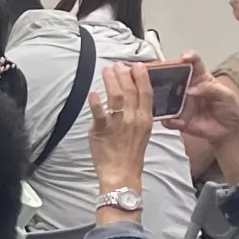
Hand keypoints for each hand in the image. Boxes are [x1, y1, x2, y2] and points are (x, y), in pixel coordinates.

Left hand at [87, 62, 154, 189]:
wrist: (122, 173)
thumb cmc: (130, 153)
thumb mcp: (142, 131)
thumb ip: (137, 114)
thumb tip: (127, 98)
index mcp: (146, 119)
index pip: (146, 93)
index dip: (142, 77)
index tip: (138, 65)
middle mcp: (134, 119)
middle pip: (130, 91)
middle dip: (123, 74)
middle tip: (117, 65)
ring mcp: (118, 124)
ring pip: (116, 97)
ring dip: (110, 81)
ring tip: (106, 71)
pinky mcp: (103, 130)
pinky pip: (99, 114)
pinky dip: (96, 102)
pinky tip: (92, 92)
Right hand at [170, 55, 238, 179]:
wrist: (230, 131)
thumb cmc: (230, 109)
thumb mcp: (226, 95)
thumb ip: (210, 89)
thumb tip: (190, 90)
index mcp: (200, 78)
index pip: (193, 63)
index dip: (187, 57)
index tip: (183, 58)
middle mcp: (187, 89)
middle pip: (173, 78)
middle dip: (164, 74)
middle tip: (159, 75)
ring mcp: (181, 104)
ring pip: (166, 97)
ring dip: (161, 97)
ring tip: (160, 98)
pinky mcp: (179, 119)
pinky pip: (169, 119)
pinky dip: (168, 120)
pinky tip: (172, 120)